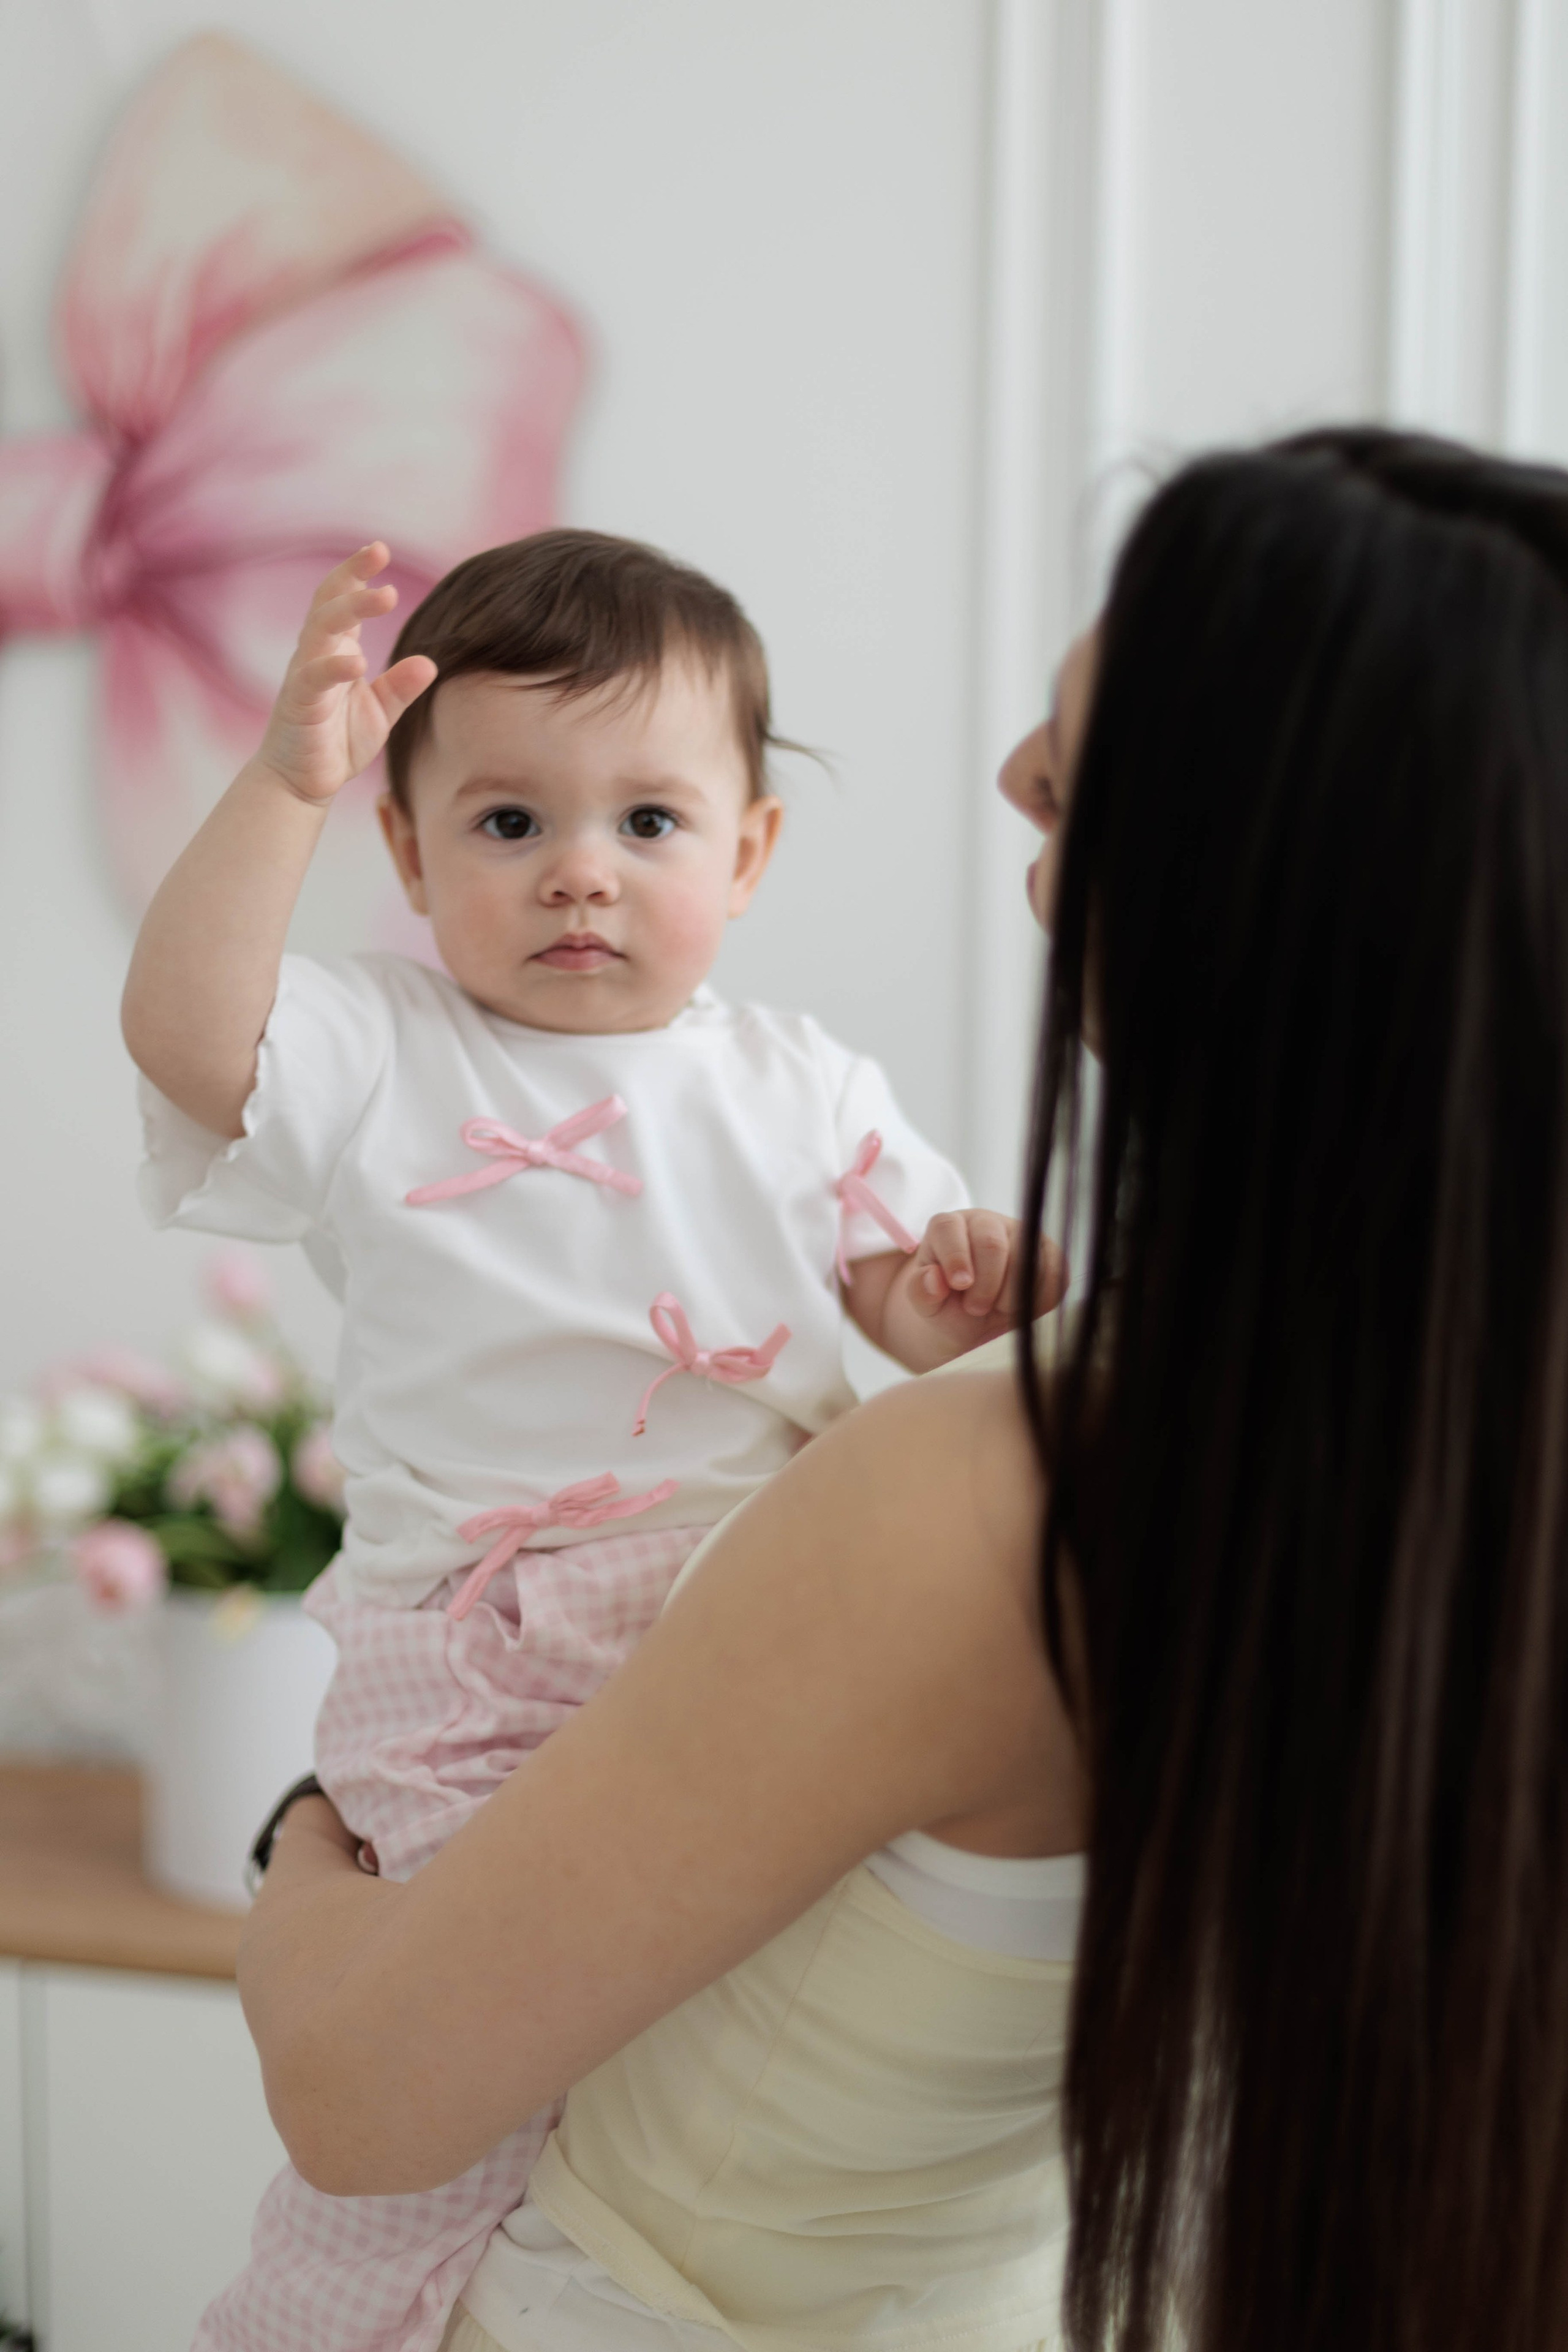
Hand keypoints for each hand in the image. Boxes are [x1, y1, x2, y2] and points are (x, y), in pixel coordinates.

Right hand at [253, 545, 436, 806]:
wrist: (301, 782)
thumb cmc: (337, 741)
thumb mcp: (380, 712)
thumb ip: (401, 687)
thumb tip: (430, 663)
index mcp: (336, 649)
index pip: (343, 599)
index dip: (358, 572)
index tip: (379, 549)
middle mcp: (317, 654)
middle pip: (329, 601)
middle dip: (352, 574)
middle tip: (379, 552)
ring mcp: (305, 676)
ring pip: (320, 628)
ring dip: (350, 608)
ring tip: (384, 596)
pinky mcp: (299, 704)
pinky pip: (313, 677)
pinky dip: (334, 667)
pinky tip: (358, 662)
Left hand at [874, 1210, 1068, 1372]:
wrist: (980, 1323)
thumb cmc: (949, 1308)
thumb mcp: (927, 1305)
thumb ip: (921, 1292)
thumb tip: (934, 1278)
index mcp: (947, 1228)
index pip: (948, 1228)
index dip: (955, 1257)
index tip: (960, 1285)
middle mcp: (984, 1222)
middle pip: (991, 1243)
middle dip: (986, 1284)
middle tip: (976, 1309)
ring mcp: (1019, 1233)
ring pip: (1025, 1254)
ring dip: (1013, 1294)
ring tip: (999, 1309)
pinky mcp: (1047, 1251)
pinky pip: (1054, 1268)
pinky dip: (1040, 1297)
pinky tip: (1024, 1308)